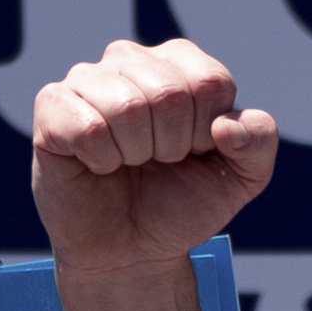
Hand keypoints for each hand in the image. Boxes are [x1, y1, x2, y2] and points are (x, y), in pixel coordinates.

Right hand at [31, 39, 280, 280]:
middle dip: (173, 147)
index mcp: (179, 64)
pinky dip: (102, 161)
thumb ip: (259, 141)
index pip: (210, 81)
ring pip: (127, 107)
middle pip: (170, 92)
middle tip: (158, 163)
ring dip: (137, 155)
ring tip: (129, 164)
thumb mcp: (240, 178)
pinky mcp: (52, 107)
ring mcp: (87, 79)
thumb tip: (226, 125)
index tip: (194, 153)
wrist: (132, 251)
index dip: (208, 133)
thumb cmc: (181, 204)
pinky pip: (88, 127)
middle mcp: (130, 59)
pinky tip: (98, 165)